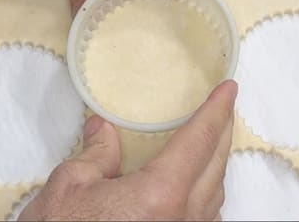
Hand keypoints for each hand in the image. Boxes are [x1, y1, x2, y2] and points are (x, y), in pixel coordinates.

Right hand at [18, 80, 236, 220]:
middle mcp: (182, 219)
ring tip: (211, 139)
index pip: (199, 140)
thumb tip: (103, 128)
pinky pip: (206, 216)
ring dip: (217, 161)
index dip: (216, 110)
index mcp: (160, 196)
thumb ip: (96, 153)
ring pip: (216, 193)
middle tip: (224, 107)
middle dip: (223, 130)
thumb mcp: (69, 188)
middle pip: (216, 164)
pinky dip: (208, 190)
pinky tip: (197, 184)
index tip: (228, 89)